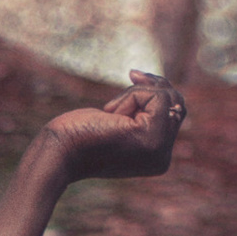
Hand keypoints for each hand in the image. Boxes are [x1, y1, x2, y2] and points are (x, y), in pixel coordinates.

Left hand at [43, 71, 186, 182]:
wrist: (59, 152)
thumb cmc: (79, 135)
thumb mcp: (117, 123)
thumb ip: (142, 114)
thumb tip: (162, 87)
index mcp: (156, 158)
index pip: (174, 115)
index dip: (155, 94)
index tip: (135, 80)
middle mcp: (162, 158)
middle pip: (177, 104)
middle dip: (151, 88)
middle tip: (132, 77)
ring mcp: (159, 150)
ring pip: (169, 98)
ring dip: (136, 93)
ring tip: (111, 111)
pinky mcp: (151, 137)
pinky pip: (157, 96)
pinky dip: (132, 94)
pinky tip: (111, 113)